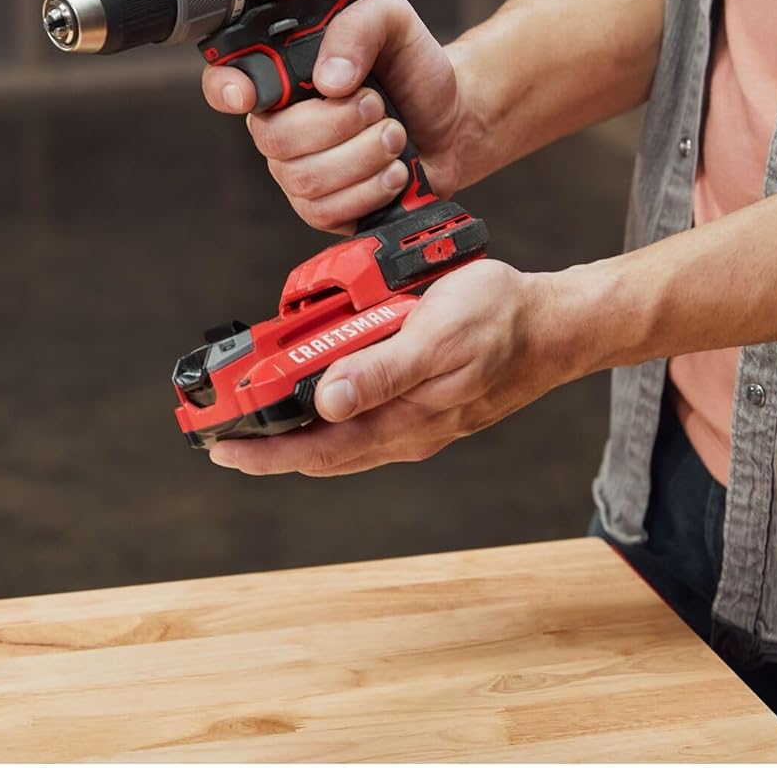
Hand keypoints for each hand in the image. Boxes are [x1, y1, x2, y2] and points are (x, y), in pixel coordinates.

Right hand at [200, 0, 469, 233]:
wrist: (453, 120)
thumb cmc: (414, 71)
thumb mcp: (393, 23)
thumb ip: (359, 28)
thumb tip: (330, 79)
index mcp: (285, 78)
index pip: (226, 82)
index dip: (226, 89)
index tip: (246, 95)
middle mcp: (281, 125)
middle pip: (276, 140)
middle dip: (339, 124)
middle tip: (378, 106)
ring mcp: (299, 171)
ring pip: (305, 180)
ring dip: (364, 157)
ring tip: (394, 136)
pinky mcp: (324, 209)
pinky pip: (326, 212)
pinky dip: (370, 191)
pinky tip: (394, 172)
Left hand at [207, 260, 585, 475]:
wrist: (555, 324)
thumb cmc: (501, 322)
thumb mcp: (439, 337)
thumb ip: (383, 371)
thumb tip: (328, 402)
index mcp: (402, 422)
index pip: (316, 451)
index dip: (263, 454)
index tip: (220, 448)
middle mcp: (403, 431)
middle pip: (319, 451)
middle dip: (268, 447)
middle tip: (221, 433)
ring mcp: (413, 420)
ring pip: (339, 436)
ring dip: (294, 429)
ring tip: (255, 415)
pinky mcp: (422, 402)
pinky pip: (363, 415)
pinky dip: (327, 408)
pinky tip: (314, 390)